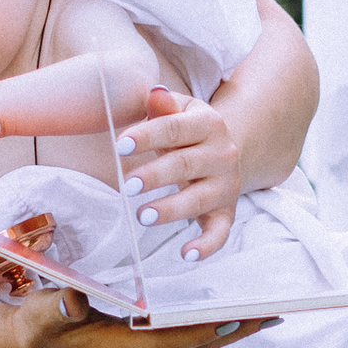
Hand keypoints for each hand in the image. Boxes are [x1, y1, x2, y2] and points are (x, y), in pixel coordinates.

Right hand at [0, 288, 256, 347]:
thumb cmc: (33, 330)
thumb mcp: (38, 317)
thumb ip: (57, 308)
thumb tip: (75, 299)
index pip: (174, 341)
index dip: (208, 330)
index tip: (242, 318)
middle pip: (197, 346)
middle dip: (236, 332)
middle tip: (276, 316)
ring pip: (195, 345)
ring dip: (229, 332)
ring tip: (265, 316)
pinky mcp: (139, 347)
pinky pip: (184, 340)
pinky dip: (209, 329)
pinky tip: (227, 316)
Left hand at [112, 86, 241, 264]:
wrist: (226, 150)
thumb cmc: (188, 131)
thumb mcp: (180, 111)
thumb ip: (164, 105)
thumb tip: (153, 93)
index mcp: (208, 124)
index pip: (176, 129)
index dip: (148, 136)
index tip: (121, 145)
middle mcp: (223, 154)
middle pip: (186, 165)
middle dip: (156, 176)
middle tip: (127, 185)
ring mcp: (227, 186)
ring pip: (199, 199)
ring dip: (171, 209)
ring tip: (142, 216)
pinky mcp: (226, 212)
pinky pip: (220, 232)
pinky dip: (206, 246)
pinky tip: (186, 253)